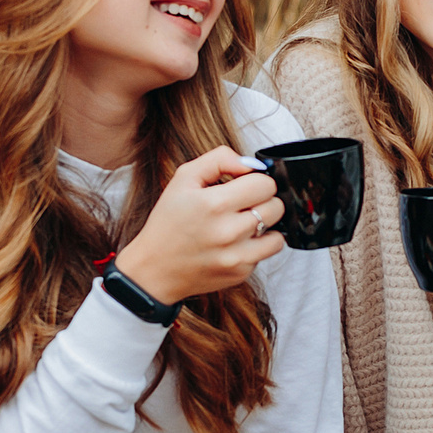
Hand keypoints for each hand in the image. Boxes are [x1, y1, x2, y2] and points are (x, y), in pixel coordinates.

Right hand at [111, 147, 283, 304]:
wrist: (154, 269)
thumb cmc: (168, 221)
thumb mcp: (183, 179)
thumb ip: (219, 160)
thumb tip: (252, 164)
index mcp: (214, 203)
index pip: (265, 184)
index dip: (256, 181)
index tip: (244, 186)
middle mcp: (228, 231)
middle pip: (276, 207)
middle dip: (263, 201)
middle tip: (243, 204)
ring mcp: (236, 256)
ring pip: (278, 233)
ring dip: (265, 225)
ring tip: (243, 223)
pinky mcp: (240, 273)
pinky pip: (266, 253)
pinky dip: (256, 246)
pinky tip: (235, 243)